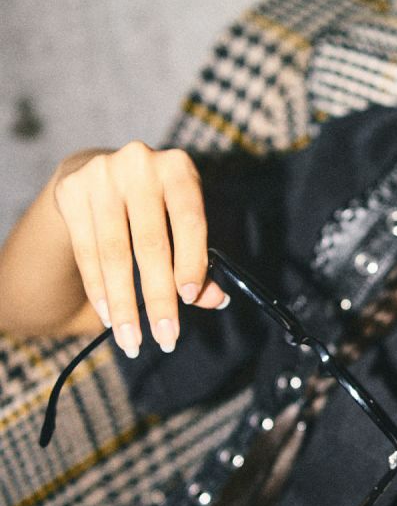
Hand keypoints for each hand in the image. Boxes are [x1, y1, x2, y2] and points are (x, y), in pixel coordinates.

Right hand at [53, 142, 227, 356]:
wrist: (100, 171)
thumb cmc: (157, 206)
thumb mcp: (183, 221)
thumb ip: (201, 259)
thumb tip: (216, 299)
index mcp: (178, 168)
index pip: (189, 220)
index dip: (191, 261)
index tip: (190, 299)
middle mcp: (139, 164)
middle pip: (150, 244)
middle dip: (159, 299)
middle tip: (166, 339)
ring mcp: (101, 176)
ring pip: (114, 254)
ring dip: (124, 305)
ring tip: (133, 341)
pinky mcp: (71, 191)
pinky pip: (86, 253)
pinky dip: (98, 290)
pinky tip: (109, 318)